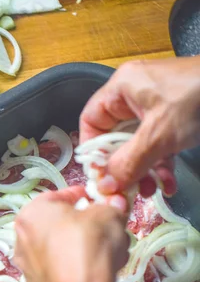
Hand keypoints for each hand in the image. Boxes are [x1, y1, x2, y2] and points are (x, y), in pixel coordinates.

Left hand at [14, 187, 128, 281]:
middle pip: (58, 225)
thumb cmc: (89, 244)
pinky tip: (98, 272)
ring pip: (61, 249)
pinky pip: (61, 269)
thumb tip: (116, 205)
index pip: (57, 196)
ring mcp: (28, 266)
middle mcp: (21, 238)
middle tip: (104, 226)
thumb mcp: (109, 214)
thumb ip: (111, 207)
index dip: (81, 196)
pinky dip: (77, 268)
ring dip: (83, 247)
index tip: (97, 200)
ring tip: (108, 251)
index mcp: (31, 213)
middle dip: (83, 225)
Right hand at [79, 57, 199, 198]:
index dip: (93, 151)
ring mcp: (155, 108)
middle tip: (127, 192)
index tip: (101, 178)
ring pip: (138, 146)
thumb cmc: (196, 102)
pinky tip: (169, 185)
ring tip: (151, 191)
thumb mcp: (158, 136)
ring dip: (143, 172)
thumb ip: (128, 163)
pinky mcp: (174, 119)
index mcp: (122, 89)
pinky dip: (162, 165)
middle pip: (115, 138)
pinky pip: (158, 145)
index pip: (92, 122)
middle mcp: (134, 97)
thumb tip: (104, 187)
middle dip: (123, 168)